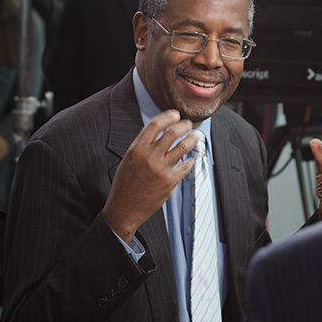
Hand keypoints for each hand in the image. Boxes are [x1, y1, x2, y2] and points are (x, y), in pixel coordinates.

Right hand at [103, 110, 197, 243]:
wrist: (124, 208)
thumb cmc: (125, 184)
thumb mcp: (129, 159)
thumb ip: (144, 146)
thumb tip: (161, 133)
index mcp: (137, 149)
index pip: (155, 124)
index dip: (168, 116)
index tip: (175, 114)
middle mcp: (149, 157)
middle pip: (173, 132)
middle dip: (184, 125)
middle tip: (188, 124)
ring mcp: (161, 169)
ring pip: (183, 146)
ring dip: (193, 138)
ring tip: (196, 135)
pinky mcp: (170, 181)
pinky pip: (186, 166)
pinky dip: (191, 160)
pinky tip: (192, 158)